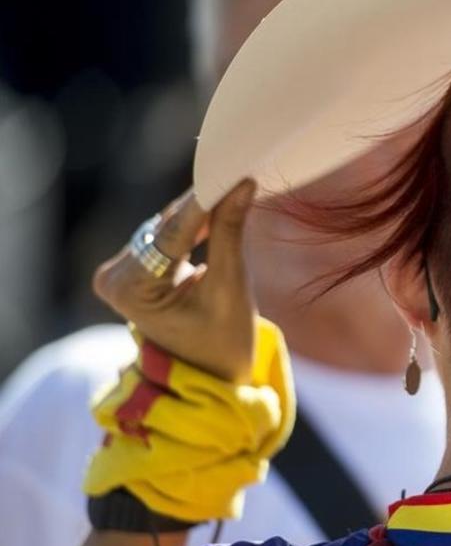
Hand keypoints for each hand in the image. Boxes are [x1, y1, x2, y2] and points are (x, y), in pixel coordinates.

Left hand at [92, 181, 257, 381]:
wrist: (210, 377)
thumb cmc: (223, 343)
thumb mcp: (231, 288)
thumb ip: (231, 233)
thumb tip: (242, 184)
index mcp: (129, 289)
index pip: (173, 232)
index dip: (206, 198)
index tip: (232, 168)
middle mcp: (114, 276)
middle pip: (168, 224)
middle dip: (206, 199)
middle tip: (239, 168)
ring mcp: (120, 272)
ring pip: (169, 224)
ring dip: (203, 208)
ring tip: (236, 182)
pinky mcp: (134, 267)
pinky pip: (169, 233)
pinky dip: (196, 222)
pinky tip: (222, 202)